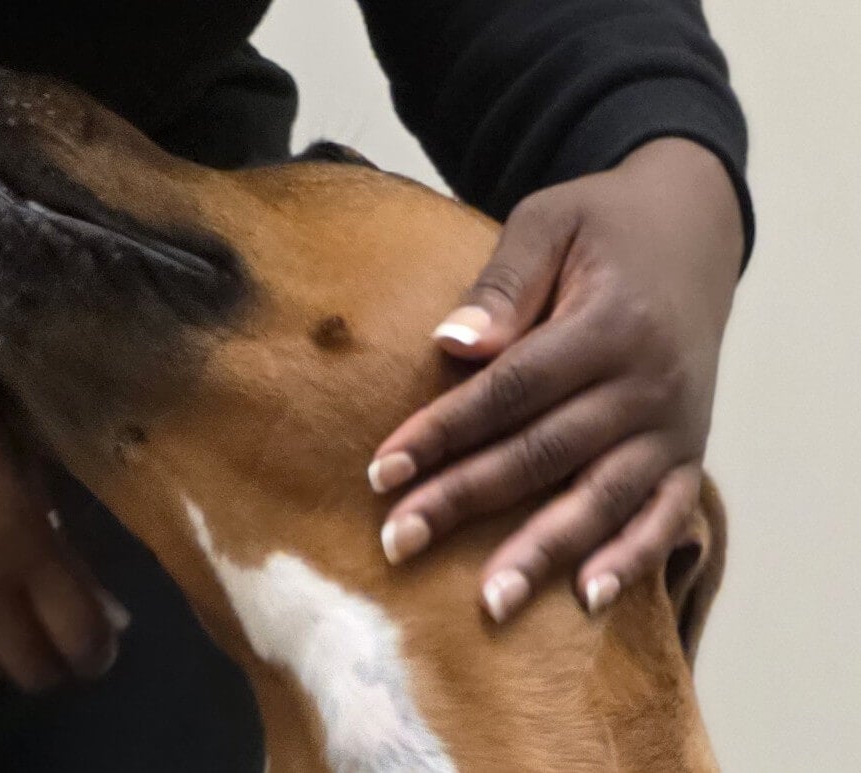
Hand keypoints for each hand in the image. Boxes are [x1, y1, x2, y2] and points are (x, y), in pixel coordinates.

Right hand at [0, 287, 128, 689]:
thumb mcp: (24, 464)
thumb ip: (55, 536)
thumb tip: (97, 603)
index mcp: (22, 538)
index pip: (78, 633)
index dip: (95, 651)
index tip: (98, 648)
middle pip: (29, 667)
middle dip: (52, 662)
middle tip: (54, 642)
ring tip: (1, 633)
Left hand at [369, 138, 742, 621]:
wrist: (694, 231)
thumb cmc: (605, 226)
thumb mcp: (551, 223)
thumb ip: (503, 283)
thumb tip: (452, 344)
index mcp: (608, 324)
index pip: (510, 391)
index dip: (444, 433)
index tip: (381, 471)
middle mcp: (647, 384)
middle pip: (543, 454)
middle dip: (465, 501)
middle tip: (398, 541)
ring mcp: (674, 425)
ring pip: (600, 499)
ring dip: (542, 551)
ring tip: (489, 602)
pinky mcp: (690, 451)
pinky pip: (664, 514)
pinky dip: (631, 559)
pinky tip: (587, 598)